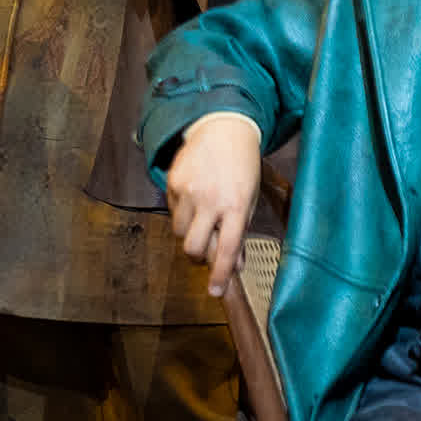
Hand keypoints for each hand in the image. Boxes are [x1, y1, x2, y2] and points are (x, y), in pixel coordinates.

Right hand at [167, 112, 266, 297]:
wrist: (222, 128)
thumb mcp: (249, 199)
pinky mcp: (172, 183)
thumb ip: (240, 232)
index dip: (220, 274)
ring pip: (179, 233)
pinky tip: (194, 200)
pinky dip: (182, 215)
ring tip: (201, 220)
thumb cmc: (241, 165)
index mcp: (235, 205)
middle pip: (193, 247)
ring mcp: (187, 191)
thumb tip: (234, 264)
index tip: (215, 292)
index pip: (226, 249)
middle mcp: (210, 200)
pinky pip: (172, 212)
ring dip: (190, 235)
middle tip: (206, 251)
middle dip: (198, 257)